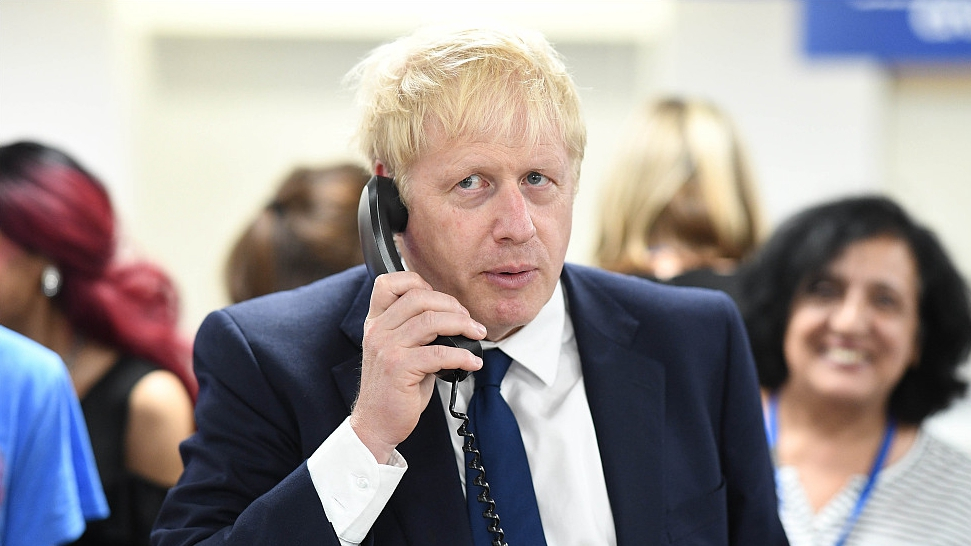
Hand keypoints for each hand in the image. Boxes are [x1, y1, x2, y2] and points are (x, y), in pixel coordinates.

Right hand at [351, 271, 484, 463]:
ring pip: (431, 321)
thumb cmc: (394, 390)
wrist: (377, 423)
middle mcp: (378, 331)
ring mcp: (386, 348)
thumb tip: (454, 319)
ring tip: (477, 335)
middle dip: (451, 305)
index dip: (419, 282)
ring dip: (462, 325)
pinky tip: (472, 362)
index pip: (389, 283)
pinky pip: (439, 353)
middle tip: (468, 321)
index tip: (442, 301)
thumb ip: (417, 331)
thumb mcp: (399, 352)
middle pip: (419, 297)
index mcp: (376, 323)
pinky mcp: (398, 368)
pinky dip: (463, 356)